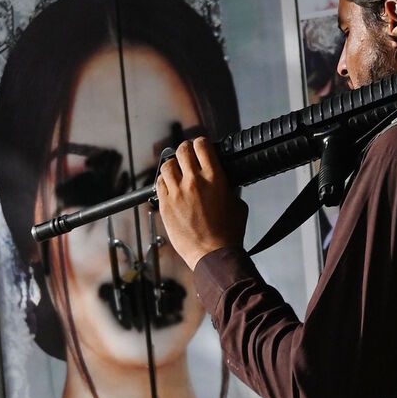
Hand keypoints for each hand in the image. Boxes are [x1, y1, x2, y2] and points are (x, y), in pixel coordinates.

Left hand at [156, 137, 247, 270]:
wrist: (213, 254)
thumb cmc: (228, 233)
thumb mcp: (237, 203)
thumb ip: (228, 187)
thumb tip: (222, 181)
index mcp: (214, 177)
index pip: (202, 146)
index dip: (200, 143)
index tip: (200, 146)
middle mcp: (194, 181)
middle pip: (182, 151)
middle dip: (185, 150)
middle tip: (187, 155)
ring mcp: (177, 193)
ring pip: (167, 165)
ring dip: (173, 165)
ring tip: (177, 170)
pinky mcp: (165, 205)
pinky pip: (159, 184)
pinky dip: (163, 181)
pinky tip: (170, 186)